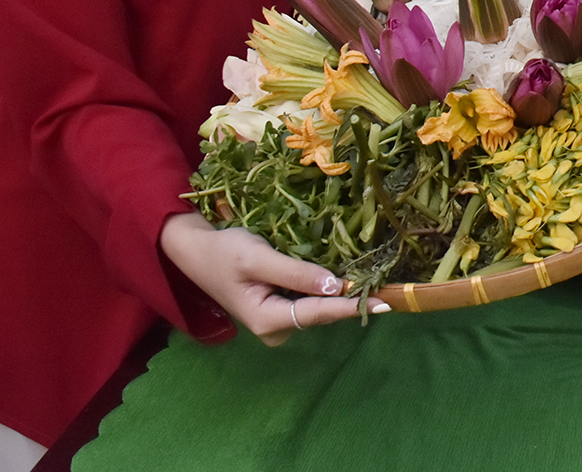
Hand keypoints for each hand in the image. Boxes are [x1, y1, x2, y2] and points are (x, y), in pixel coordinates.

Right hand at [159, 212, 384, 345]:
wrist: (197, 253)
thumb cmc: (225, 252)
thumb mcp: (259, 258)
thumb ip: (295, 273)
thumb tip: (333, 286)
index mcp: (268, 320)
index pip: (319, 312)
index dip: (352, 305)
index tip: (384, 302)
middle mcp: (276, 328)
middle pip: (321, 312)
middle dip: (349, 296)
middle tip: (384, 280)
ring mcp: (278, 322)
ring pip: (317, 307)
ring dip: (339, 292)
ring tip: (370, 276)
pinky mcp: (279, 310)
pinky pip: (309, 301)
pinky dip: (324, 289)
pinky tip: (343, 276)